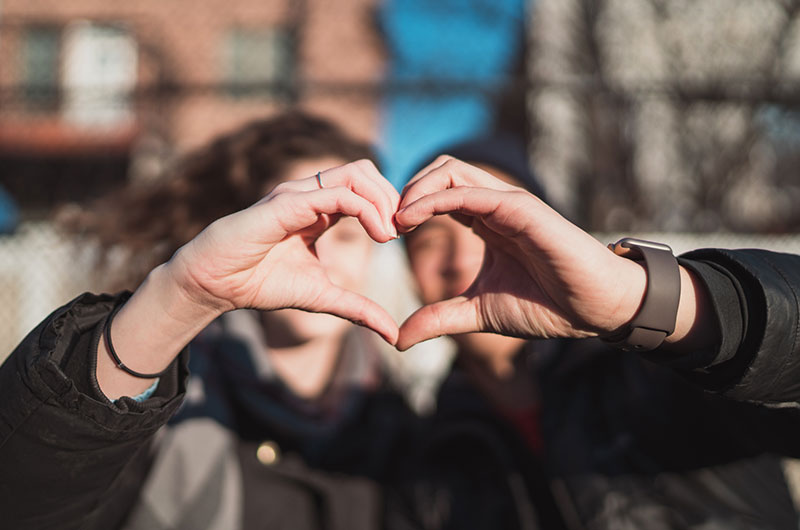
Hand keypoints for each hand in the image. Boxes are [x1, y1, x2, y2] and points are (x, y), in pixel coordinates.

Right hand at [169, 160, 400, 343]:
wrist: (215, 284)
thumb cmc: (261, 283)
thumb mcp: (322, 298)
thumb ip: (358, 309)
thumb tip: (393, 335)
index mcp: (319, 209)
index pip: (365, 187)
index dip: (390, 206)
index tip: (404, 235)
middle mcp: (310, 194)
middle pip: (365, 171)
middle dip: (392, 197)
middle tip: (403, 230)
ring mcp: (298, 194)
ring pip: (355, 173)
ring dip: (382, 199)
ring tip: (390, 233)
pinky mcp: (287, 203)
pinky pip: (337, 194)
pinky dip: (366, 209)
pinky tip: (378, 235)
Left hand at [394, 157, 647, 349]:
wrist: (594, 309)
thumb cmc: (546, 305)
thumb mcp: (478, 312)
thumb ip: (439, 318)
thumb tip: (398, 339)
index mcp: (485, 221)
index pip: (437, 192)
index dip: (407, 206)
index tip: (384, 234)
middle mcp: (494, 204)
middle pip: (440, 170)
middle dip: (406, 189)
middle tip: (385, 224)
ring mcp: (508, 203)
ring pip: (451, 170)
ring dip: (415, 189)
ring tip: (395, 221)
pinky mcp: (521, 208)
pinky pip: (469, 192)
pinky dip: (434, 199)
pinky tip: (411, 220)